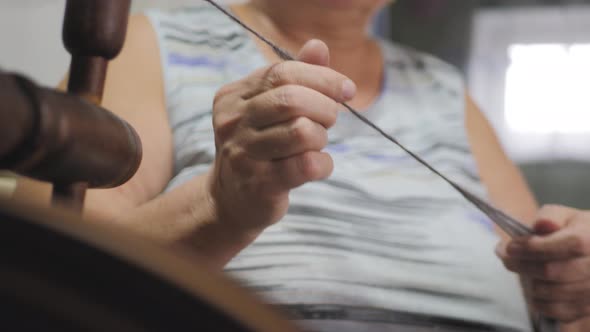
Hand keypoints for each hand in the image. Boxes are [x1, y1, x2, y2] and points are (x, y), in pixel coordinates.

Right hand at [207, 39, 355, 237]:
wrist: (230, 199)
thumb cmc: (258, 147)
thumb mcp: (268, 108)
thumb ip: (295, 77)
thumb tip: (318, 46)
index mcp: (234, 96)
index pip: (282, 72)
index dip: (322, 77)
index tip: (347, 90)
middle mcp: (233, 122)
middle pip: (293, 100)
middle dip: (325, 108)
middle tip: (330, 120)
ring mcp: (243, 154)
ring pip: (303, 132)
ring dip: (322, 138)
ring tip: (316, 144)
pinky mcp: (260, 184)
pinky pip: (308, 165)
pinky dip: (324, 164)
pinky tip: (317, 166)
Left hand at [497, 205, 589, 322]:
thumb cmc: (576, 233)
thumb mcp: (566, 216)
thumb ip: (551, 216)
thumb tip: (541, 224)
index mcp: (588, 240)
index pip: (557, 246)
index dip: (529, 248)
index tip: (509, 246)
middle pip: (550, 271)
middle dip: (521, 265)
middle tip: (506, 259)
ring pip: (551, 293)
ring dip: (530, 284)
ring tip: (524, 273)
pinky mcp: (588, 310)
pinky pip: (557, 312)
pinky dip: (541, 302)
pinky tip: (537, 290)